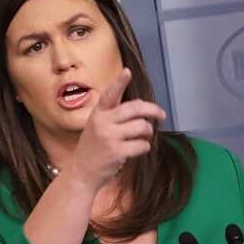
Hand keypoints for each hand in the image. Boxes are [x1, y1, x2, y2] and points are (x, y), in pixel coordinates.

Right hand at [68, 67, 166, 191]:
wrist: (82, 172)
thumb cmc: (93, 147)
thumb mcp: (97, 126)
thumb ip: (114, 115)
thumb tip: (143, 109)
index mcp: (98, 113)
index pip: (110, 94)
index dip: (119, 82)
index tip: (127, 72)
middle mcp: (103, 122)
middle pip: (134, 109)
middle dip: (152, 110)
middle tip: (161, 115)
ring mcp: (109, 137)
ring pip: (142, 127)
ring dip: (148, 132)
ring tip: (144, 136)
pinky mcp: (117, 152)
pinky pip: (142, 145)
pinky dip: (145, 147)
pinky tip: (139, 148)